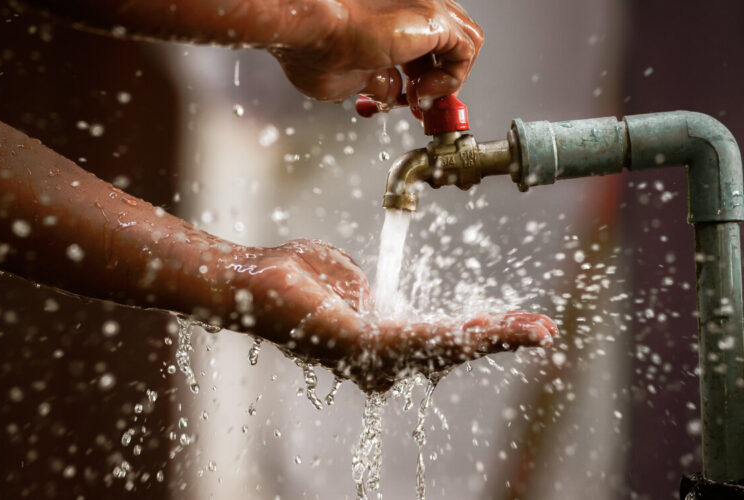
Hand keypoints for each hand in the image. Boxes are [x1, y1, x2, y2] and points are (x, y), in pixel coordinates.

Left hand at [243, 239, 555, 391]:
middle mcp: (381, 358)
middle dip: (502, 338)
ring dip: (494, 337)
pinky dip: (460, 334)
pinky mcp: (363, 345)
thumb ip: (375, 294)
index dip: (483, 332)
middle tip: (545, 331)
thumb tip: (382, 297)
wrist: (253, 280)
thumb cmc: (293, 278)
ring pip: (446, 346)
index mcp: (380, 341)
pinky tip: (488, 329)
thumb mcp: (349, 280)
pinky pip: (420, 337)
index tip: (522, 324)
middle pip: (453, 348)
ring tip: (536, 330)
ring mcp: (373, 355)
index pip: (443, 338)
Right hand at [268, 0, 483, 107]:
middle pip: (448, 45)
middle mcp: (410, 9)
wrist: (310, 29)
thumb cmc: (313, 48)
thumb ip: (377, 84)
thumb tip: (390, 93)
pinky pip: (466, 52)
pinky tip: (421, 92)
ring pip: (464, 45)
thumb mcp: (350, 79)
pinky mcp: (434, 18)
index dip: (423, 80)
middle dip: (438, 81)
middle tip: (420, 105)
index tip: (410, 103)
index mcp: (390, 20)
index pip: (425, 49)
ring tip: (420, 98)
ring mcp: (424, 10)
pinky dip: (450, 80)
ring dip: (447, 81)